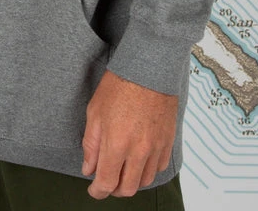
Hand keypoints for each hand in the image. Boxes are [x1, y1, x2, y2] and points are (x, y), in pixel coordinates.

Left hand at [81, 70, 176, 198]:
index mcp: (117, 143)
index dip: (98, 191)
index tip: (94, 189)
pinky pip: (159, 167)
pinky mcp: (168, 141)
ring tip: (122, 169)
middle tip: (107, 180)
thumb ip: (91, 144)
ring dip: (131, 180)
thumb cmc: (119, 85)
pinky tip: (139, 159)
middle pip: (127, 188)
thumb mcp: (95, 111)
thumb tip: (89, 168)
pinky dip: (148, 169)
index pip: (107, 183)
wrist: (149, 67)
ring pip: (144, 181)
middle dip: (114, 189)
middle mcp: (138, 150)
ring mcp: (156, 147)